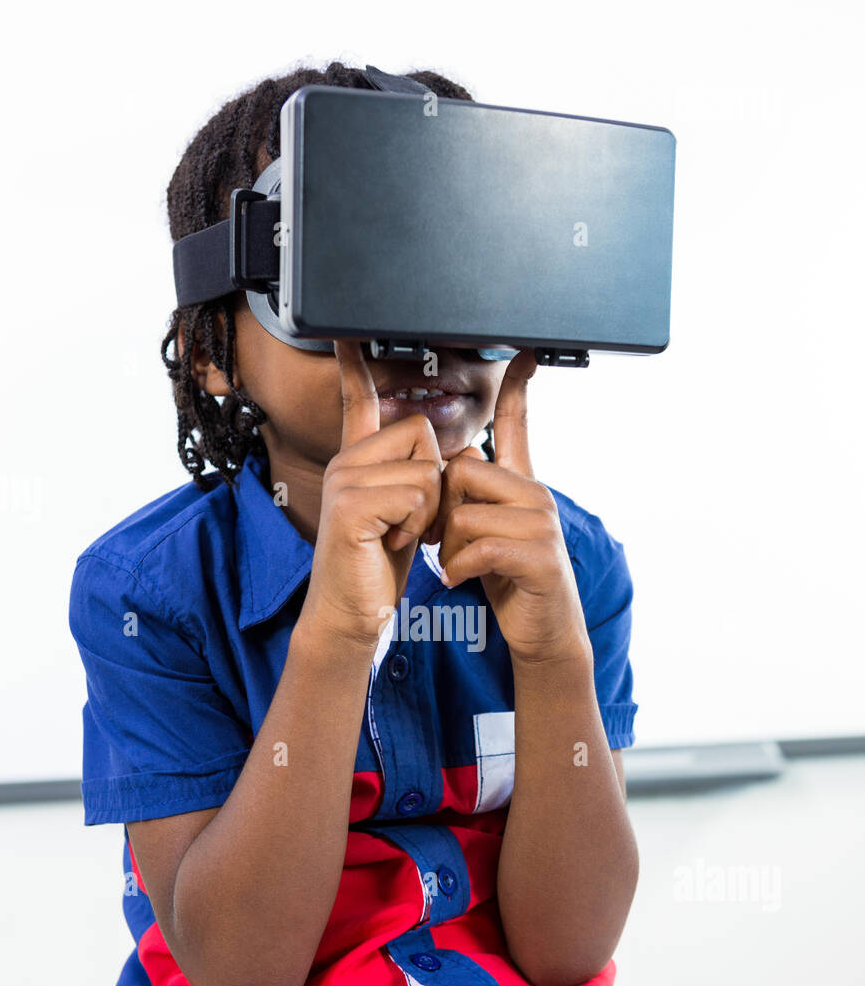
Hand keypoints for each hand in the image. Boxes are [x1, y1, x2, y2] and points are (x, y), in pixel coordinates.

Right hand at [297, 339, 443, 651]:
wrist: (351, 611)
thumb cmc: (378, 565)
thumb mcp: (405, 513)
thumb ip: (419, 477)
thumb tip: (456, 454)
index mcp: (358, 459)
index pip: (359, 401)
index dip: (355, 367)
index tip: (346, 334)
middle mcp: (346, 462)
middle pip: (421, 434)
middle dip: (433, 482)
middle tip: (408, 521)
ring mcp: (344, 480)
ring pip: (426, 469)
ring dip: (428, 512)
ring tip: (398, 535)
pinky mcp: (351, 505)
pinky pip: (416, 494)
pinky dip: (416, 525)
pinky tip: (392, 543)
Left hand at [429, 349, 592, 667]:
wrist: (542, 631)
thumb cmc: (510, 580)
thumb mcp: (485, 531)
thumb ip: (472, 499)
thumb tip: (449, 469)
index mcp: (522, 484)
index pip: (518, 426)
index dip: (518, 391)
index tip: (524, 354)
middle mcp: (536, 494)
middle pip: (462, 472)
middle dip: (442, 511)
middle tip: (445, 544)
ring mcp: (542, 524)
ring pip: (463, 513)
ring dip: (448, 548)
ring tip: (459, 568)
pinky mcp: (539, 555)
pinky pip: (477, 546)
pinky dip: (458, 568)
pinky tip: (460, 580)